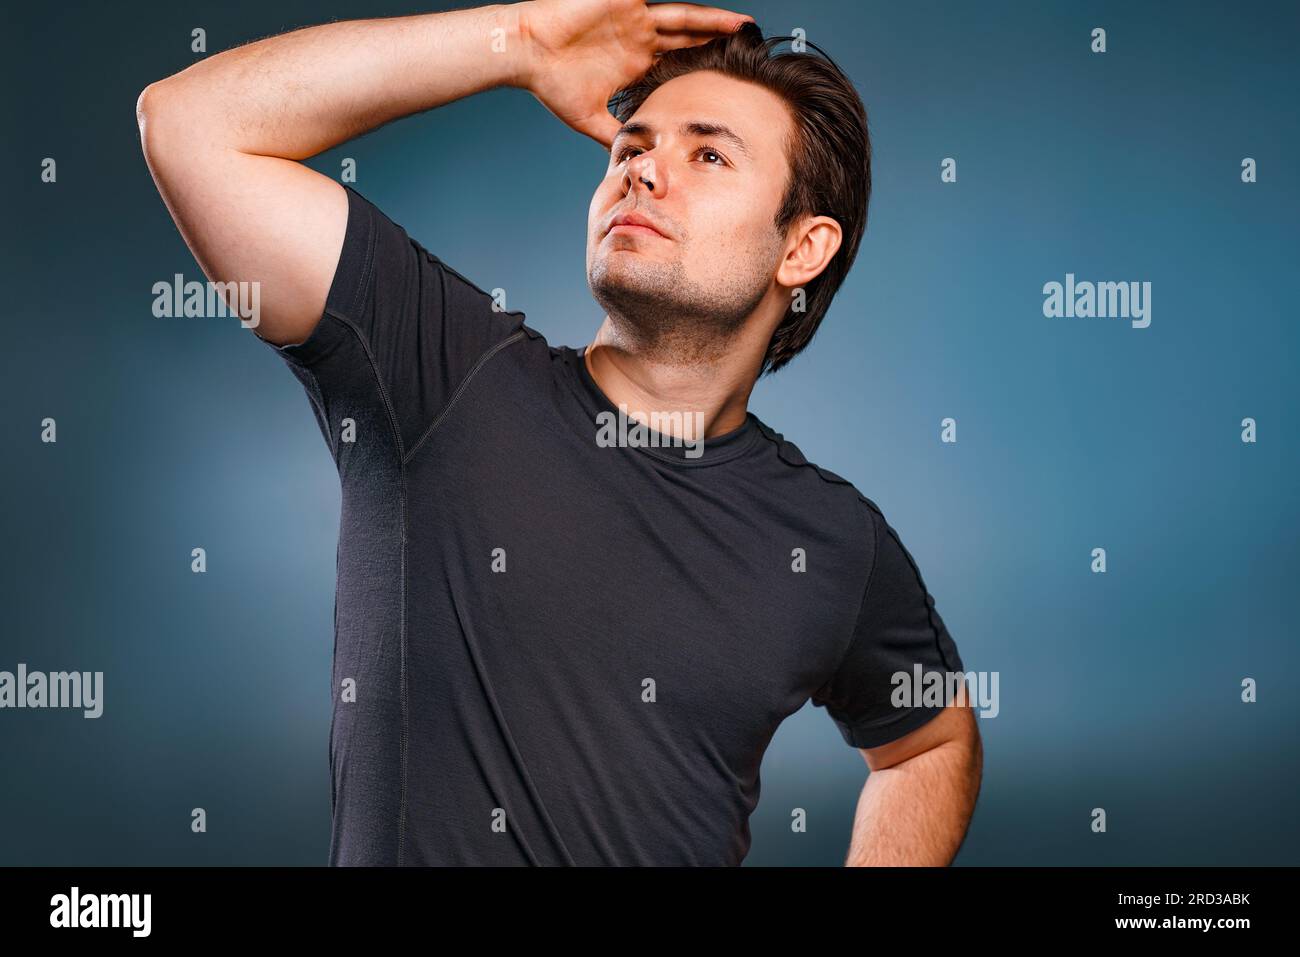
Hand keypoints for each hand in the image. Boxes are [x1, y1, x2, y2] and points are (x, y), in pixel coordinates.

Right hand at [517, 0, 753, 147]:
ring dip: (711, 20)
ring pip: (683, 16)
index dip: (702, 70)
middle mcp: (638, 37)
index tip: (729, 83)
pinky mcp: (623, 0)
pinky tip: (707, 8)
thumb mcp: (590, 118)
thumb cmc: (550, 83)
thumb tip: (631, 162)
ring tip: (741, 23)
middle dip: (718, 42)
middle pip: (688, 37)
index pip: (676, 64)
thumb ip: (614, 135)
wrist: (524, 52)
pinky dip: (685, 7)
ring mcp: (633, 16)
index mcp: (634, 62)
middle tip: (749, 48)